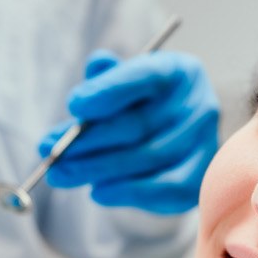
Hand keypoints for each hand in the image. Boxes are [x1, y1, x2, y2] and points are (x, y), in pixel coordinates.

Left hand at [41, 50, 219, 214]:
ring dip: (99, 169)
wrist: (176, 139)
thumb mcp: (123, 84)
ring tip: (62, 174)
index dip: (108, 91)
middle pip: (140, 124)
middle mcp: (199, 104)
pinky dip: (128, 192)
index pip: (144, 76)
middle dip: (89, 141)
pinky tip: (97, 191)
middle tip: (52, 153)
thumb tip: (97, 65)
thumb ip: (107, 78)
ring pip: (147, 158)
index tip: (73, 105)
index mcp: (177, 71)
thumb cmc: (141, 106)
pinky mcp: (201, 177)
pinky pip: (165, 188)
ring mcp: (205, 142)